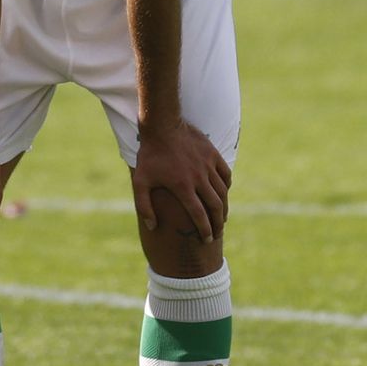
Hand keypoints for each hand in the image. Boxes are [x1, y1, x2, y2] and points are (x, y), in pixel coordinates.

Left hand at [132, 117, 231, 240]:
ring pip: (223, 192)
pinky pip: (225, 174)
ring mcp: (207, 165)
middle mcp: (199, 178)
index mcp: (182, 187)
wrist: (162, 125)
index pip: (199, 215)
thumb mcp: (140, 182)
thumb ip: (144, 206)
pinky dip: (226, 186)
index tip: (207, 239)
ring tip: (222, 217)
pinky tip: (223, 193)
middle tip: (218, 232)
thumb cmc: (149, 155)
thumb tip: (152, 226)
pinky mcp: (213, 154)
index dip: (205, 230)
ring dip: (224, 207)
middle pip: (215, 207)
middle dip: (218, 223)